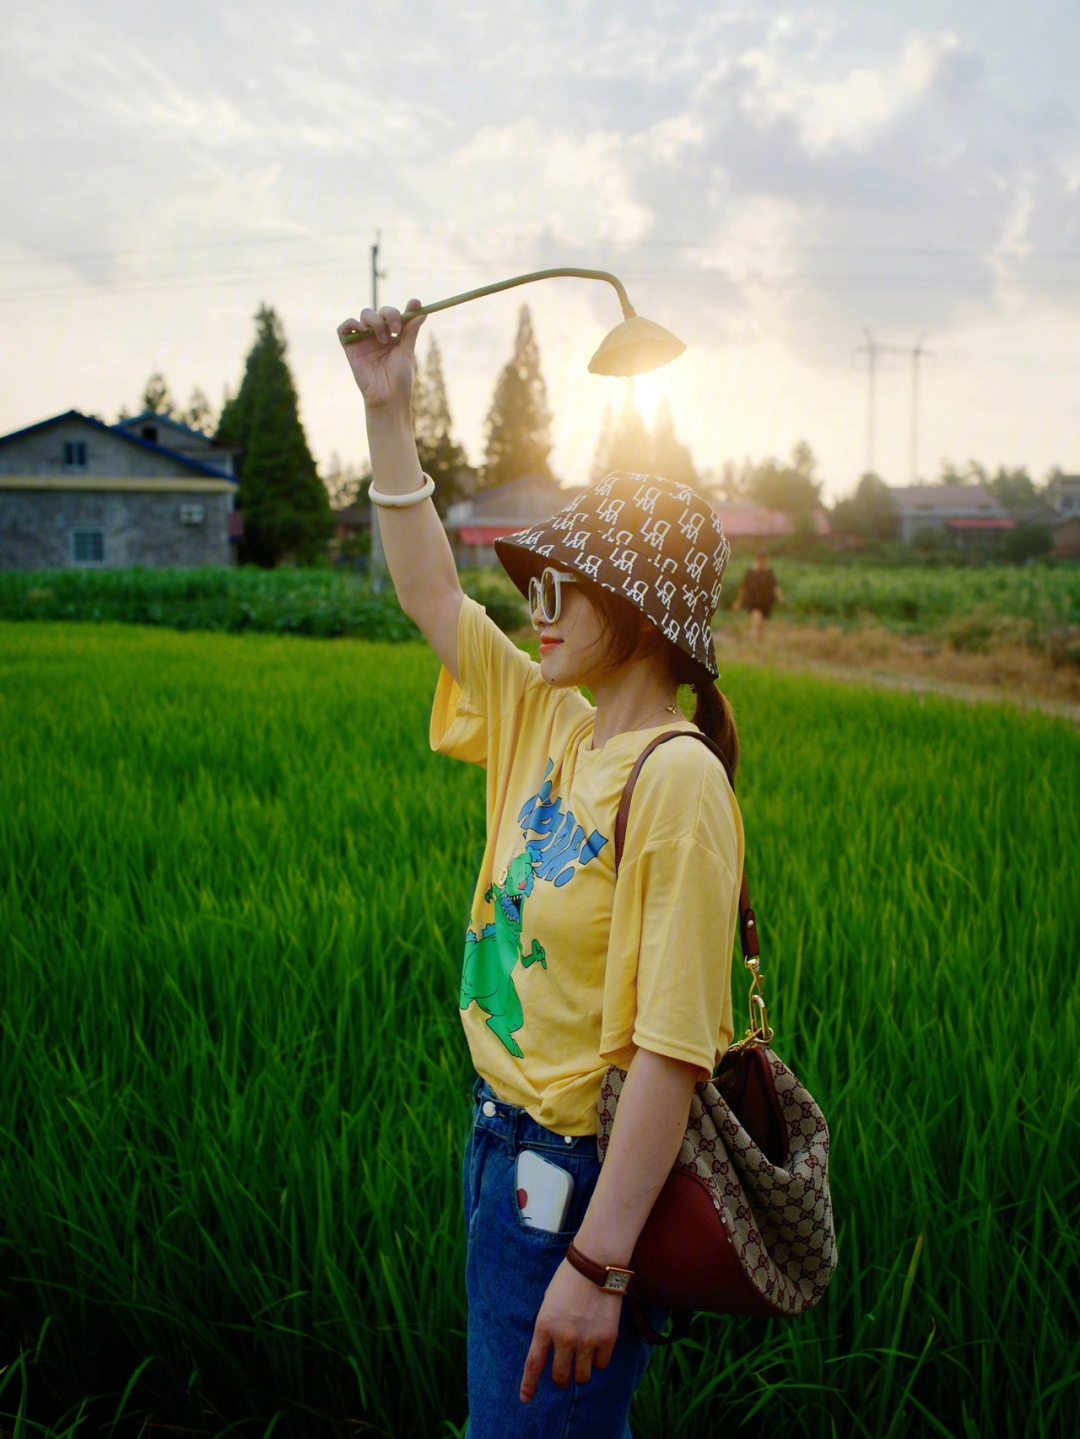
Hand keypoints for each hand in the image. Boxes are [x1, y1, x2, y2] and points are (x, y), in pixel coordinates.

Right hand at [336, 301, 424, 411]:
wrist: (388, 397)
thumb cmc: (400, 378)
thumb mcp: (407, 351)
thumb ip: (411, 331)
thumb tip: (421, 313)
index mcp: (393, 336)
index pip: (396, 315)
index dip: (405, 308)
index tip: (415, 304)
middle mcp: (377, 335)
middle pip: (380, 311)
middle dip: (389, 314)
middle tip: (396, 329)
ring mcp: (364, 340)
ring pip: (364, 314)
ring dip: (375, 320)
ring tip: (383, 339)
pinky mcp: (350, 347)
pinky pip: (344, 328)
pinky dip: (351, 323)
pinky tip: (363, 331)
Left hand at [519, 1259, 621, 1402]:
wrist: (596, 1263)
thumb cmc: (569, 1280)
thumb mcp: (549, 1303)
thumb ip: (548, 1329)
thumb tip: (551, 1353)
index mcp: (544, 1326)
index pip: (533, 1364)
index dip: (528, 1385)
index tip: (525, 1400)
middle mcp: (564, 1337)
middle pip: (560, 1377)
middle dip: (561, 1379)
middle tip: (564, 1375)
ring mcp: (586, 1340)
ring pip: (582, 1377)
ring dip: (581, 1371)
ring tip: (583, 1357)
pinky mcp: (607, 1339)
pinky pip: (601, 1364)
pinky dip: (599, 1359)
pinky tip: (598, 1345)